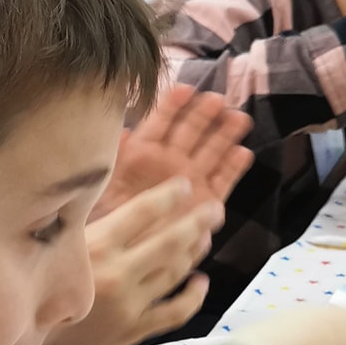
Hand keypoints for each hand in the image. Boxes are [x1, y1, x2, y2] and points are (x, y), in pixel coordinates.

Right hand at [15, 180, 222, 344]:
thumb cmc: (39, 290)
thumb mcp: (60, 249)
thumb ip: (90, 228)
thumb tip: (117, 199)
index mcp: (96, 247)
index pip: (142, 212)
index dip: (168, 196)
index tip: (184, 185)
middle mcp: (117, 273)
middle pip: (169, 242)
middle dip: (196, 222)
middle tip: (214, 209)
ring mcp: (130, 304)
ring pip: (174, 273)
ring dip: (194, 253)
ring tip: (205, 237)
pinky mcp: (135, 330)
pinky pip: (176, 311)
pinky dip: (194, 296)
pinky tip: (200, 281)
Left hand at [94, 83, 252, 220]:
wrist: (122, 254)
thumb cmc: (107, 218)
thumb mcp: (102, 184)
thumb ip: (114, 158)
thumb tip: (121, 132)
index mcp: (142, 153)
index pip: (159, 122)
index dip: (172, 105)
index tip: (186, 89)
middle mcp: (169, 162)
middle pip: (191, 131)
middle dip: (204, 114)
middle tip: (217, 100)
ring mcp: (191, 180)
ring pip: (211, 151)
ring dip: (225, 134)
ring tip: (238, 118)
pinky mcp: (207, 201)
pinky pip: (223, 181)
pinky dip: (233, 168)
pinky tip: (242, 152)